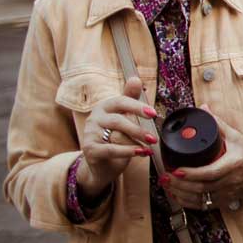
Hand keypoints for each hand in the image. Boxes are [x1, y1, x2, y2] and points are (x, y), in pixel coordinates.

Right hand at [76, 76, 157, 201]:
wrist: (103, 163)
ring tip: (149, 145)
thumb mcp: (124, 116)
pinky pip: (111, 149)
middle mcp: (94, 118)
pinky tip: (141, 152)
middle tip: (154, 138)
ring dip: (135, 141)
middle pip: (118, 120)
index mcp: (104, 106)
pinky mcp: (89, 149)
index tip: (153, 114)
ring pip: (115, 135)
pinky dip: (129, 151)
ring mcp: (89, 134)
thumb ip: (130, 99)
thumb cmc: (116, 137)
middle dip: (138, 129)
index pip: (120, 102)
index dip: (137, 107)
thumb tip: (135, 79)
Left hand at [165, 120, 242, 210]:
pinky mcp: (223, 201)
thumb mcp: (236, 137)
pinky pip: (202, 206)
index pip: (210, 172)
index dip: (192, 173)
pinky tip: (177, 195)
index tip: (176, 169)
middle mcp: (230, 181)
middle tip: (165, 176)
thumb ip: (218, 124)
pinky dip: (187, 202)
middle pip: (201, 187)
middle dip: (180, 184)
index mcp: (233, 164)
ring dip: (181, 193)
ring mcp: (226, 193)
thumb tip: (203, 109)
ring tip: (167, 184)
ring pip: (200, 198)